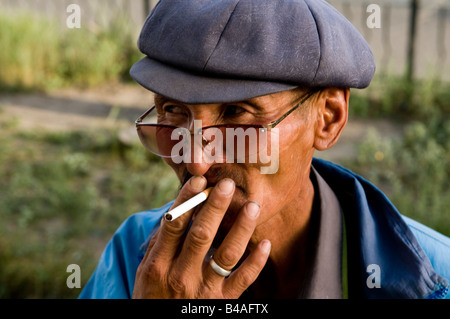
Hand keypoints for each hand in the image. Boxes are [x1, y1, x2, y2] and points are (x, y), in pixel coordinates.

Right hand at [132, 176, 270, 297]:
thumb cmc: (153, 296)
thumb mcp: (146, 272)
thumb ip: (159, 243)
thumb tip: (175, 210)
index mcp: (159, 264)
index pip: (173, 225)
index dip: (187, 201)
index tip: (199, 181)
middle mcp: (181, 276)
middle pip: (201, 235)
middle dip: (215, 207)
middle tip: (227, 184)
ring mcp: (203, 290)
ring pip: (226, 255)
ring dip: (241, 228)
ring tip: (252, 207)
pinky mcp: (222, 302)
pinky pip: (243, 280)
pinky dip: (256, 262)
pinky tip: (265, 243)